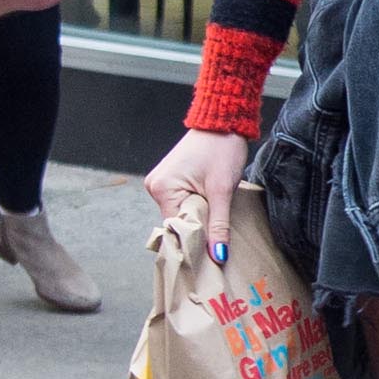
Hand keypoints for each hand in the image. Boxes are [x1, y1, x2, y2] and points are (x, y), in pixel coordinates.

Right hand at [145, 128, 249, 263]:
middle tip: (217, 239)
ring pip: (180, 213)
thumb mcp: (222, 190)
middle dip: (197, 229)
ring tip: (215, 218)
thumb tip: (217, 256)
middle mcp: (155, 186)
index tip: (210, 256)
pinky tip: (209, 208)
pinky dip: (195, 207)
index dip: (194, 241)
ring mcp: (161, 182)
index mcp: (162, 188)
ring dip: (197, 218)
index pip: (175, 228)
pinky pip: (181, 202)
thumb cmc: (222, 149)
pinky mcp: (171, 179)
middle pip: (177, 222)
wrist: (224, 122)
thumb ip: (218, 225)